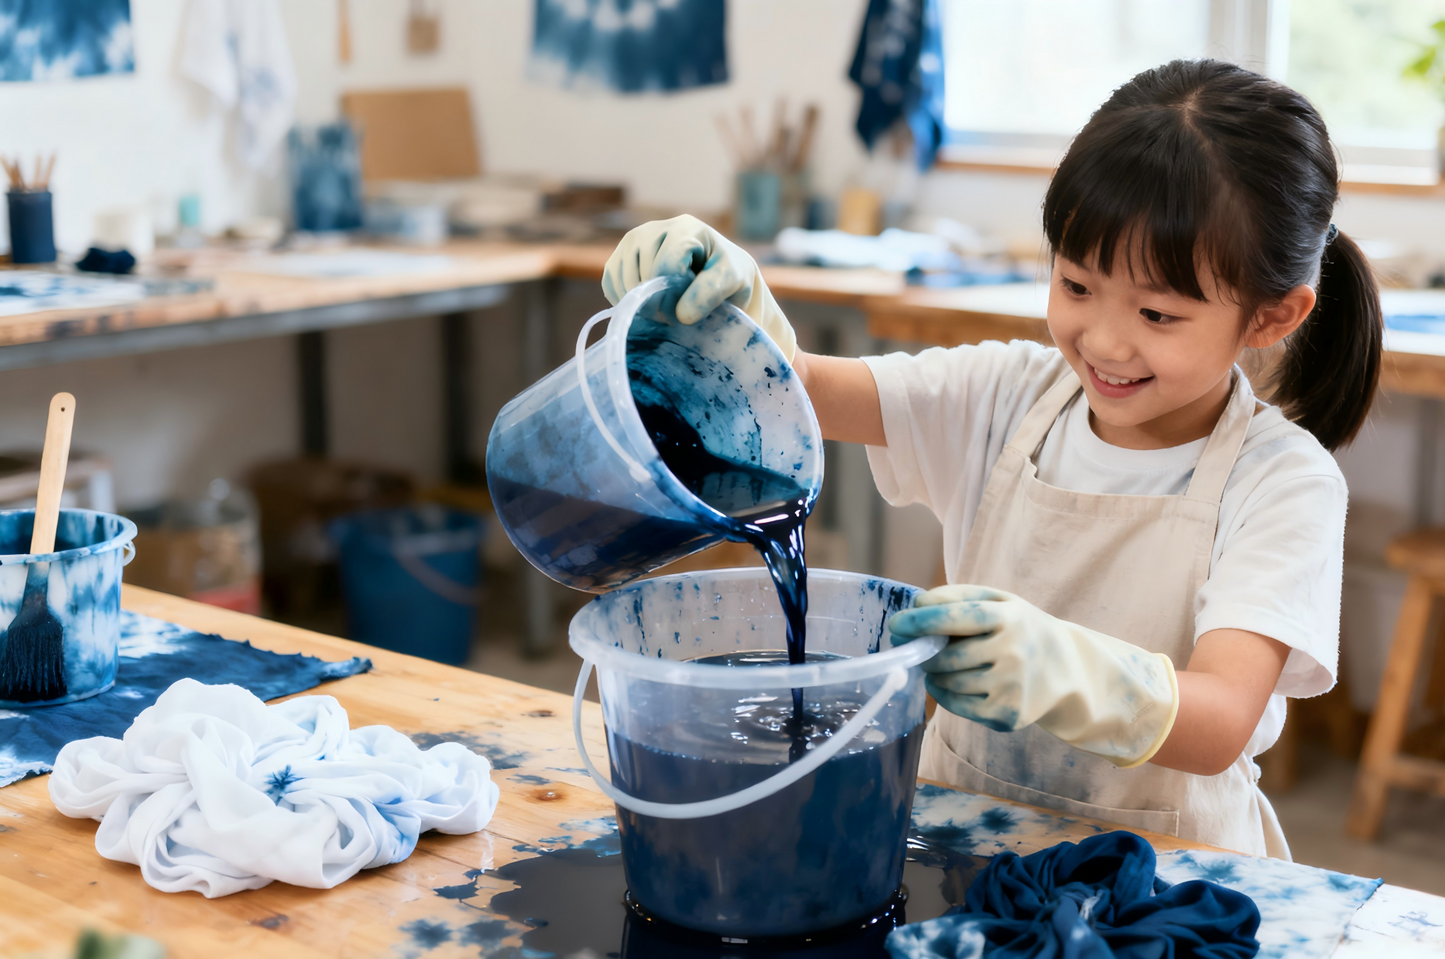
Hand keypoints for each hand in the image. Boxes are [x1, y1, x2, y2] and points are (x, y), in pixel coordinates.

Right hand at [601, 214, 795, 360]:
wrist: (719, 275)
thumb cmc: (728, 276)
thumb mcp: (733, 281)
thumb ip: (712, 292)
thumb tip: (681, 313)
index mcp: (686, 228)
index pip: (666, 265)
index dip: (671, 296)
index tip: (684, 314)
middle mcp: (655, 228)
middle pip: (641, 272)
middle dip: (655, 300)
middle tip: (672, 315)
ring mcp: (634, 240)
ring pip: (621, 276)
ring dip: (638, 302)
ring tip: (661, 309)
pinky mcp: (621, 255)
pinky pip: (610, 281)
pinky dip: (623, 300)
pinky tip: (644, 305)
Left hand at [888, 584, 1178, 767]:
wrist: (1067, 669)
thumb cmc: (1018, 627)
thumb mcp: (996, 601)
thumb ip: (954, 597)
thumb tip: (915, 606)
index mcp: (1008, 617)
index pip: (953, 618)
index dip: (920, 621)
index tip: (896, 624)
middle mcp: (1012, 652)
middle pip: (945, 657)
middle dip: (924, 653)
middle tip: (920, 648)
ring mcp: (1011, 687)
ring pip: (948, 683)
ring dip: (934, 674)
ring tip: (941, 664)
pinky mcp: (1007, 716)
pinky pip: (957, 707)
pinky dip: (944, 694)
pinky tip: (950, 683)